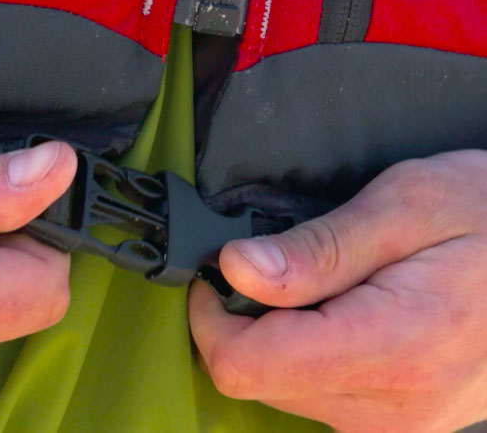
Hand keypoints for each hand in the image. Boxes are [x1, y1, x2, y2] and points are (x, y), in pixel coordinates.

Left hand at [190, 150, 486, 432]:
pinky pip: (323, 397)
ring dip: (278, 337)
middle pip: (259, 382)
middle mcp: (393, 407)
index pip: (247, 364)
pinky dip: (309, 354)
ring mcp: (403, 424)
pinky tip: (338, 312)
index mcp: (389, 348)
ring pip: (285, 392)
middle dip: (243, 321)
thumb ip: (316, 249)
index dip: (211, 315)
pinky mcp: (406, 421)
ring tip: (320, 283)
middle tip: (273, 264)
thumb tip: (235, 268)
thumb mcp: (404, 206)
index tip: (216, 270)